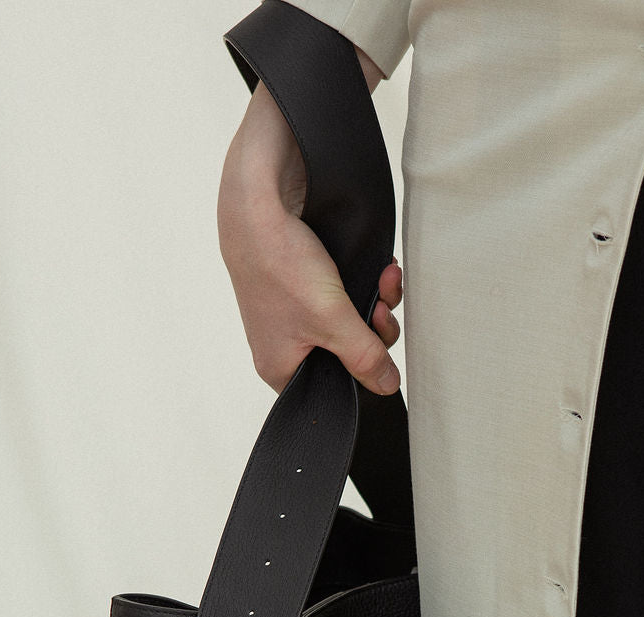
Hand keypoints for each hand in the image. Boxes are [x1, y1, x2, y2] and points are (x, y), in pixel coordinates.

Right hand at [217, 54, 402, 397]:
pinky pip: (344, 296)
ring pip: (350, 322)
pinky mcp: (304, 284)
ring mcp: (294, 313)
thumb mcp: (332, 321)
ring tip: (387, 279)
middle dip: (375, 331)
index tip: (379, 350)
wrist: (256, 200)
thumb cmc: (279, 265)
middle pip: (346, 354)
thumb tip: (387, 387)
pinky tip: (380, 268)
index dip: (361, 373)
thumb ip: (364, 357)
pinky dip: (366, 283)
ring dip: (377, 302)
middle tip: (382, 310)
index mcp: (281, 367)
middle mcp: (286, 344)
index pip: (331, 390)